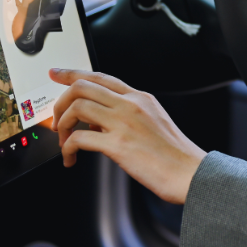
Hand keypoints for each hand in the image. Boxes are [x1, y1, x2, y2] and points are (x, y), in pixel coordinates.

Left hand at [48, 68, 206, 203]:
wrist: (190, 172)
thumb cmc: (174, 153)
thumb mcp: (154, 121)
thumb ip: (128, 114)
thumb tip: (97, 122)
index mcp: (140, 98)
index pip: (100, 76)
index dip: (72, 73)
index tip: (56, 74)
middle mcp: (130, 105)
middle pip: (82, 86)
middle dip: (60, 102)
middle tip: (57, 119)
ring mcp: (124, 123)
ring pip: (77, 107)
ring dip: (62, 124)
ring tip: (64, 141)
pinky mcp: (118, 145)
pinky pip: (79, 139)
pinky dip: (68, 148)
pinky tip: (71, 158)